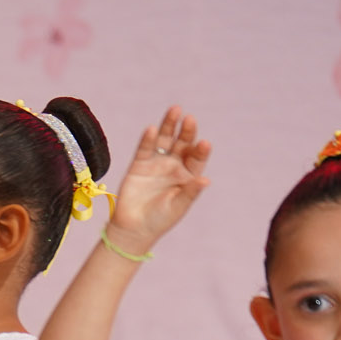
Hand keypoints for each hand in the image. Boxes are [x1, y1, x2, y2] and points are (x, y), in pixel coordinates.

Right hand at [106, 106, 211, 252]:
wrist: (133, 228)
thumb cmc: (160, 220)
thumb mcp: (179, 207)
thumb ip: (191, 192)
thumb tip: (206, 180)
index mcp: (187, 175)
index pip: (197, 158)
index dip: (200, 150)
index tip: (204, 144)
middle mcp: (173, 166)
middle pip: (182, 143)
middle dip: (187, 131)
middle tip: (190, 119)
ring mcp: (156, 164)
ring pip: (165, 140)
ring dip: (170, 126)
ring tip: (175, 110)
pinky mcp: (139, 165)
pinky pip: (145, 149)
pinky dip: (149, 139)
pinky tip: (153, 129)